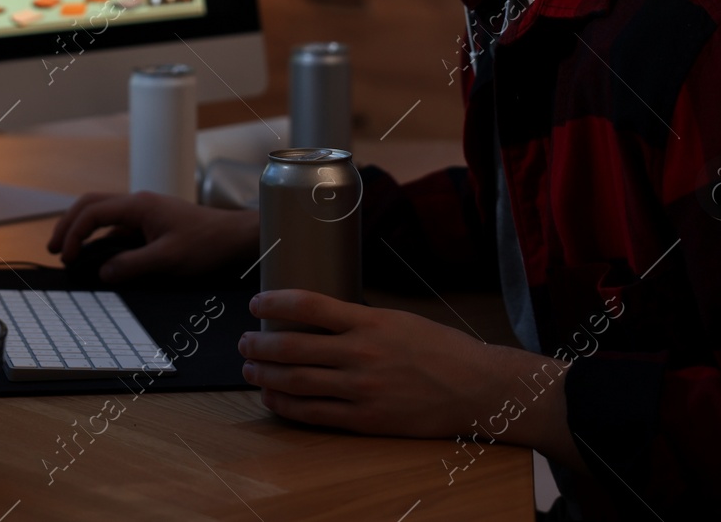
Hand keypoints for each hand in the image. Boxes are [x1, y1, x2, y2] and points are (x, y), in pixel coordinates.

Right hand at [46, 191, 257, 282]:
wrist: (236, 238)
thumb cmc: (207, 245)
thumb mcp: (168, 260)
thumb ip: (132, 265)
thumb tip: (101, 272)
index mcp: (139, 205)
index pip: (92, 212)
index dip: (72, 233)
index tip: (64, 257)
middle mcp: (138, 204)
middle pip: (91, 204)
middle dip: (68, 224)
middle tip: (53, 249)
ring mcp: (145, 213)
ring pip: (103, 213)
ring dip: (83, 229)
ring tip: (68, 252)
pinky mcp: (152, 224)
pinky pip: (118, 227)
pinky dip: (101, 238)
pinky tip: (98, 255)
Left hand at [239, 289, 576, 463]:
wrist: (477, 388)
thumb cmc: (440, 349)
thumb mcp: (398, 319)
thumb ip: (360, 319)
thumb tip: (319, 315)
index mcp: (369, 321)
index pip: (308, 304)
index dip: (275, 302)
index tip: (256, 302)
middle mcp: (361, 353)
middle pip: (293, 346)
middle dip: (259, 343)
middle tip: (243, 340)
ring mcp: (362, 389)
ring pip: (297, 380)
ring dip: (265, 373)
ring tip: (250, 367)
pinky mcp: (366, 419)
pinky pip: (315, 413)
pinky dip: (287, 404)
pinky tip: (272, 396)